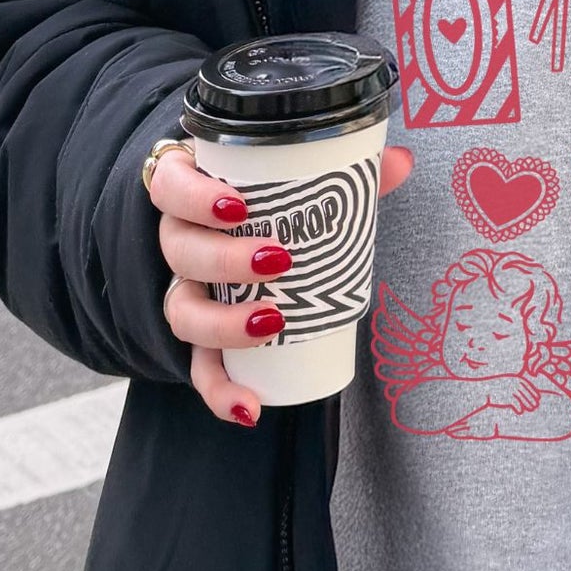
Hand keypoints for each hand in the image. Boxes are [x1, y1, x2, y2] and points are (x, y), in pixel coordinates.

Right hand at [149, 141, 414, 425]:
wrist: (245, 234)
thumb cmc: (273, 199)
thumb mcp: (301, 181)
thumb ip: (346, 170)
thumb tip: (400, 162)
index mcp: (192, 190)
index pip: (171, 186)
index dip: (195, 197)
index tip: (239, 208)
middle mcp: (179, 240)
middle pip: (179, 250)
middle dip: (224, 259)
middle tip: (278, 260)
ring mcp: (185, 290)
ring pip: (181, 311)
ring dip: (222, 324)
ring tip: (271, 323)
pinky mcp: (200, 336)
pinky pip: (198, 367)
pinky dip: (219, 390)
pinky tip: (248, 408)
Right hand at [483, 375, 541, 412]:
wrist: (485, 389)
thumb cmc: (498, 386)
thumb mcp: (509, 381)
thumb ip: (518, 385)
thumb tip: (527, 392)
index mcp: (517, 379)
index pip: (529, 386)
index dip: (535, 393)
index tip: (538, 398)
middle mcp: (516, 384)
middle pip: (528, 394)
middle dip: (533, 400)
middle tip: (536, 406)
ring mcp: (512, 391)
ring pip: (524, 400)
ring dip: (528, 405)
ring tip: (531, 409)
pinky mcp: (508, 398)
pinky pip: (517, 405)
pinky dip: (519, 409)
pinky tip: (520, 411)